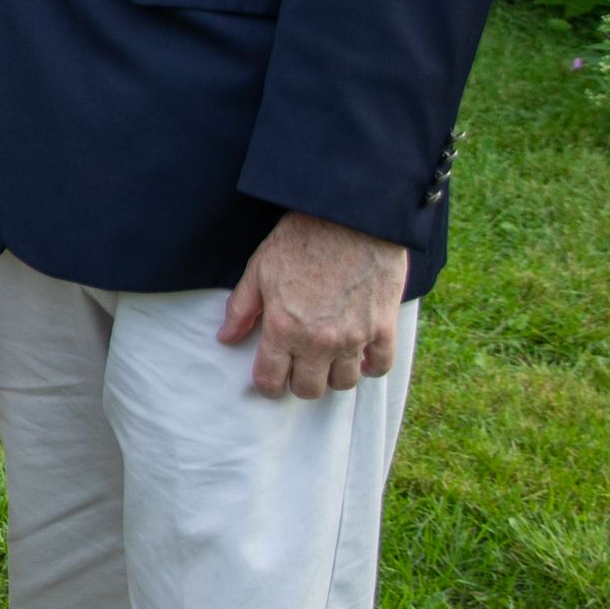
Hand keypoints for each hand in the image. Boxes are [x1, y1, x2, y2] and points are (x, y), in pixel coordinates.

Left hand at [219, 212, 408, 399]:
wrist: (350, 219)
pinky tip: (360, 355)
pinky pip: (380, 366)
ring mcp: (354, 337)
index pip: (271, 380)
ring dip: (333, 376)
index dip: (267, 384)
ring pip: (344, 383)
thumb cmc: (300, 240)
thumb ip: (241, 309)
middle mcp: (318, 341)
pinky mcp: (383, 327)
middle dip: (299, 382)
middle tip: (298, 366)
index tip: (270, 378)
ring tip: (327, 360)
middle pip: (308, 389)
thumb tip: (225, 338)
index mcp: (283, 328)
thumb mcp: (259, 270)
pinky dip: (370, 366)